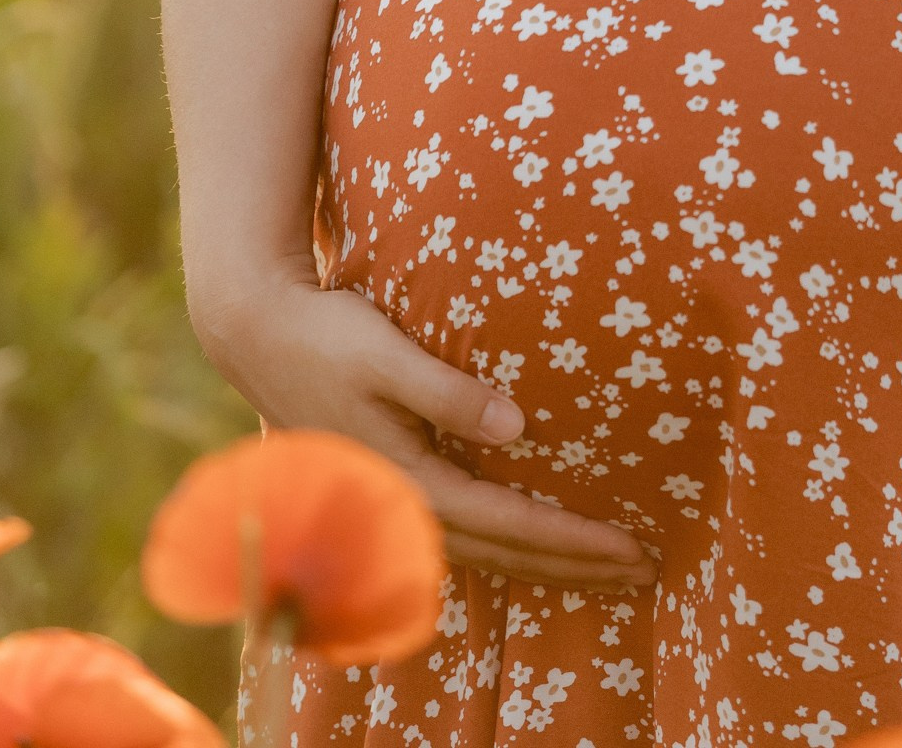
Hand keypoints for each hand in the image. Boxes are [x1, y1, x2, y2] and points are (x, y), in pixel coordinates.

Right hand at [190, 265, 657, 590]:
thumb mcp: (387, 352)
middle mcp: (402, 505)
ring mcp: (391, 504)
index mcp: (409, 477)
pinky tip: (532, 545)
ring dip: (545, 565)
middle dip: (575, 565)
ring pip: (483, 554)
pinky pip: (461, 536)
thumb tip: (517, 426)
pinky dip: (505, 549)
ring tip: (604, 568)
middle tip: (645, 568)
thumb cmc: (328, 334)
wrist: (257, 335)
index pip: (511, 523)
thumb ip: (448, 391)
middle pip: (505, 554)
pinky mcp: (389, 487)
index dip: (574, 539)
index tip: (631, 545)